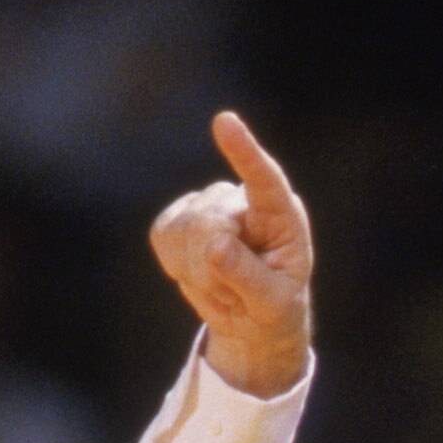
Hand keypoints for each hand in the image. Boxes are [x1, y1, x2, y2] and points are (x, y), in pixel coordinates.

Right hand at [148, 111, 312, 397]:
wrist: (253, 320)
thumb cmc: (274, 308)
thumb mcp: (273, 304)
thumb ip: (249, 277)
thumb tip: (215, 244)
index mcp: (280, 214)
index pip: (264, 179)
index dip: (244, 152)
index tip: (224, 122)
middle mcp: (243, 199)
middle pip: (209, 221)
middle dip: (213, 271)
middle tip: (236, 295)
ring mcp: (207, 203)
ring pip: (183, 232)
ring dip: (197, 275)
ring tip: (223, 286)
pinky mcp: (177, 218)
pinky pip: (162, 237)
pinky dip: (176, 266)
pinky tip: (198, 274)